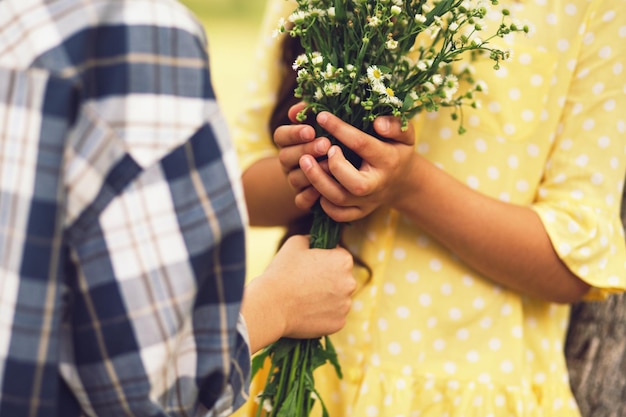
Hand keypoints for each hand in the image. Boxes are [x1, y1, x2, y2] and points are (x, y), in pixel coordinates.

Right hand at [241, 235, 355, 352]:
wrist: (271, 305)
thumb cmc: (282, 272)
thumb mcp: (295, 243)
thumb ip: (312, 239)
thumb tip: (316, 242)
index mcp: (343, 261)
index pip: (340, 256)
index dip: (325, 259)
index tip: (311, 265)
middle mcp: (350, 283)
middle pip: (342, 279)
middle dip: (329, 279)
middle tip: (306, 283)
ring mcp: (345, 305)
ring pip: (338, 298)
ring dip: (327, 298)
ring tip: (304, 299)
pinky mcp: (338, 324)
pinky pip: (333, 316)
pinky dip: (323, 315)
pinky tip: (307, 312)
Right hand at [273, 103, 330, 210]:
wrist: (338, 169)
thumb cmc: (329, 138)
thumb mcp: (321, 122)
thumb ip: (311, 111)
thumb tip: (298, 109)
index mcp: (288, 142)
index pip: (280, 135)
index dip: (293, 133)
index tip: (311, 130)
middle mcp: (288, 162)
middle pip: (285, 157)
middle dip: (305, 150)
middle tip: (325, 144)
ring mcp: (294, 181)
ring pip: (294, 179)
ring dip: (311, 172)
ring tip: (330, 165)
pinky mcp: (302, 198)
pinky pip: (300, 201)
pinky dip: (309, 196)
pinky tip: (322, 190)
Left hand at [298, 112, 416, 222]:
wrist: (402, 182)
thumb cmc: (397, 151)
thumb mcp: (404, 135)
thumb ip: (396, 126)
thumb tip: (378, 123)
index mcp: (388, 160)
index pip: (362, 145)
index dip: (340, 130)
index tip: (321, 116)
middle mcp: (377, 184)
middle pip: (354, 184)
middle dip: (333, 166)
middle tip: (320, 147)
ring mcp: (367, 202)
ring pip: (339, 200)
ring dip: (318, 182)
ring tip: (305, 161)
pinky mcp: (358, 212)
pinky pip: (338, 214)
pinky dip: (324, 203)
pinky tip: (317, 184)